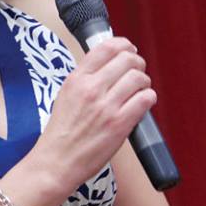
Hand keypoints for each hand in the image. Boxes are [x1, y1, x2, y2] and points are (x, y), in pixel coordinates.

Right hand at [35, 37, 155, 189]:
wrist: (56, 161)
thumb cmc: (61, 132)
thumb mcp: (65, 95)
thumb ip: (86, 79)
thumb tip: (109, 65)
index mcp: (76, 79)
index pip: (105, 47)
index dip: (123, 45)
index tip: (128, 49)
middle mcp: (91, 89)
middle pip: (127, 59)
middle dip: (137, 63)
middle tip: (136, 72)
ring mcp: (106, 106)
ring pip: (140, 77)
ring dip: (144, 82)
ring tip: (138, 91)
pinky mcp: (120, 124)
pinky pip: (146, 99)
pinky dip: (148, 98)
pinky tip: (141, 104)